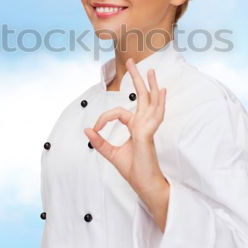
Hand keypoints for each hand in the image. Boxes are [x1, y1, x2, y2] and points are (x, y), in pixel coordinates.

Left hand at [84, 57, 167, 195]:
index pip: (119, 112)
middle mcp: (144, 124)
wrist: (146, 187)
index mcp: (136, 127)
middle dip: (137, 78)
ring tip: (150, 70)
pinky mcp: (148, 135)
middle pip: (142, 96)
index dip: (103, 118)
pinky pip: (153, 117)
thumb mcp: (111, 154)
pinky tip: (161, 90)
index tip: (94, 129)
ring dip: (150, 85)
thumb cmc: (134, 171)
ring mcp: (148, 128)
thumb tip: (86, 129)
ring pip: (150, 102)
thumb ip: (100, 142)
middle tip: (132, 60)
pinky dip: (158, 103)